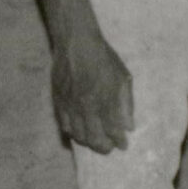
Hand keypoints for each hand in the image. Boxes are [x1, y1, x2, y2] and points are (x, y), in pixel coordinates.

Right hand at [51, 29, 133, 152]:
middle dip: (104, 147)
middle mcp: (87, 106)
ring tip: (95, 140)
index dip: (119, 141)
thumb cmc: (104, 59)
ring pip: (78, 135)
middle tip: (109, 147)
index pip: (113, 130)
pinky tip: (79, 132)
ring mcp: (70, 105)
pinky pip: (64, 124)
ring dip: (88, 142)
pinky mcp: (58, 101)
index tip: (123, 145)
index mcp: (105, 100)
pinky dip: (72, 132)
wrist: (76, 42)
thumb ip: (126, 104)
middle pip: (94, 138)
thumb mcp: (123, 78)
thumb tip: (129, 126)